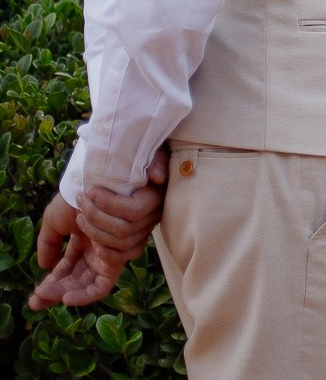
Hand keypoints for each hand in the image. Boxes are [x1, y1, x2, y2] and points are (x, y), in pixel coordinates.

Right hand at [25, 151, 163, 312]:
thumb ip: (50, 244)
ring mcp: (137, 230)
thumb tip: (44, 267)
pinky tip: (94, 198)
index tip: (45, 298)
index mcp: (98, 249)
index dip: (68, 291)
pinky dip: (108, 210)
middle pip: (100, 278)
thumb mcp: (57, 219)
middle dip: (71, 286)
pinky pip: (129, 223)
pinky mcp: (149, 208)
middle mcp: (119, 245)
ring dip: (94, 223)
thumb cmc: (79, 189)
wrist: (100, 158)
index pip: (89, 282)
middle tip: (48, 292)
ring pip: (116, 244)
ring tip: (83, 205)